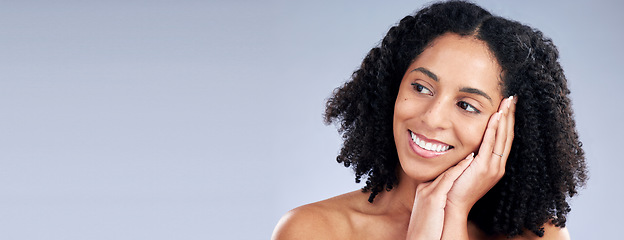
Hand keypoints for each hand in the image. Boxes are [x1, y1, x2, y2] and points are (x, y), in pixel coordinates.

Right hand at [406, 153, 474, 239]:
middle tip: (475, 146)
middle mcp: (424, 188)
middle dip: (460, 158)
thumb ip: (438, 201)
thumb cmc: (427, 231)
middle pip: (444, 168)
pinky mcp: (433, 197)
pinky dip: (460, 167)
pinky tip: (470, 159)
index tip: (469, 155)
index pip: (442, 173)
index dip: (456, 164)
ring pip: (448, 170)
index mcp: (424, 190)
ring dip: (463, 158)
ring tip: (476, 148)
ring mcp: (428, 191)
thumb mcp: (431, 212)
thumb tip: (447, 197)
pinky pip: (449, 178)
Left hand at [445, 96, 516, 213]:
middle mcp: (498, 166)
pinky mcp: (484, 168)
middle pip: (508, 135)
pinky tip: (495, 116)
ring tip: (508, 101)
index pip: (505, 139)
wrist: (452, 206)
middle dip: (510, 115)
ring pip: (502, 137)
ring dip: (505, 118)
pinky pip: (490, 144)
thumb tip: (467, 145)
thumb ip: (470, 157)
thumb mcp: (466, 169)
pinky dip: (493, 129)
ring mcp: (493, 167)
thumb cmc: (455, 188)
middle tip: (513, 97)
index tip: (509, 106)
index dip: (508, 122)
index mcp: (495, 166)